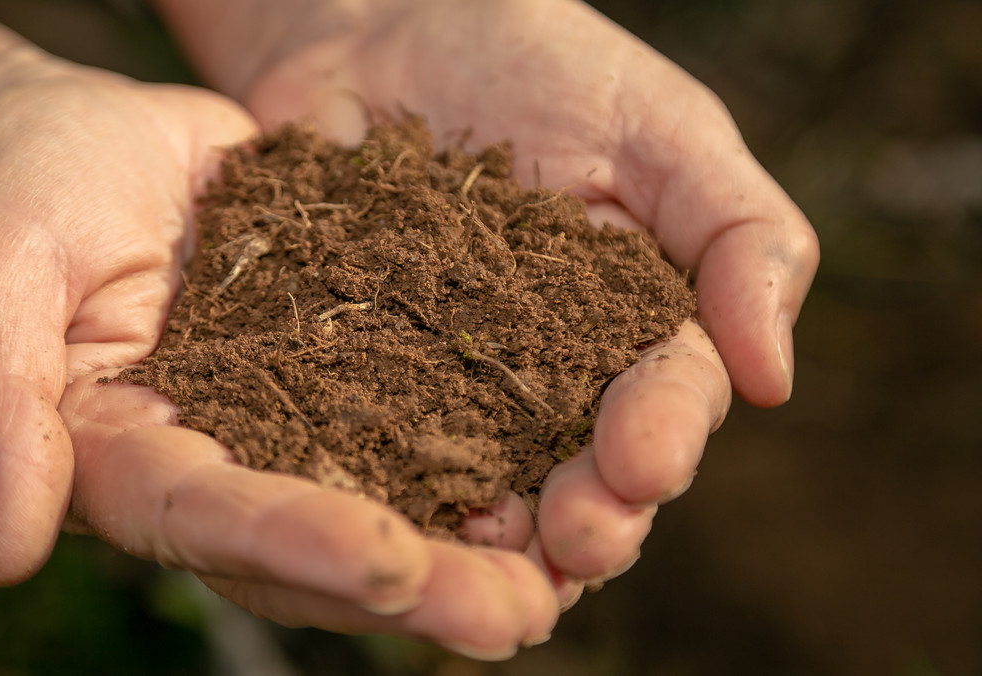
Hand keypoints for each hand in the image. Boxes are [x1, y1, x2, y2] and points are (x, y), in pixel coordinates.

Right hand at [0, 55, 555, 657]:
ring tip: (573, 564)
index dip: (296, 542)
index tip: (389, 563)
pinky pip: (417, 420)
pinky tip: (566, 465)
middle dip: (418, 585)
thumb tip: (3, 551)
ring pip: (385, 502)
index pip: (208, 517)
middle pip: (315, 546)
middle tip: (517, 611)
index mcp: (123, 461)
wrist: (92, 138)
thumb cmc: (20, 193)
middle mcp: (217, 465)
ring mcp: (285, 424)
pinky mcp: (343, 370)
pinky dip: (486, 449)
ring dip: (475, 542)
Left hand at [227, 0, 818, 600]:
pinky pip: (369, 436)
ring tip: (485, 553)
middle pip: (580, 471)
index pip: (666, 402)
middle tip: (572, 541)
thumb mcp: (662, 130)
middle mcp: (548, 378)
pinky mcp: (358, 372)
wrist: (380, 28)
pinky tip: (373, 507)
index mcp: (635, 330)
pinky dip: (377, 479)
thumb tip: (774, 379)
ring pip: (482, 481)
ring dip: (491, 529)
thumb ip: (739, 238)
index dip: (659, 440)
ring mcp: (450, 382)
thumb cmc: (541, 62)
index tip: (642, 465)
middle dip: (587, 515)